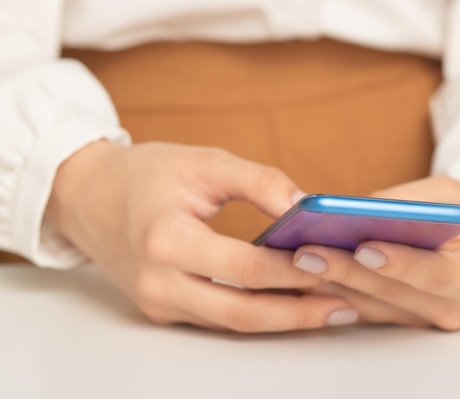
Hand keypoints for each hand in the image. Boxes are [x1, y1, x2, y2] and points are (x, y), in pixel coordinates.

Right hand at [45, 141, 357, 331]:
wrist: (88, 195)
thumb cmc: (146, 173)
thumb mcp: (205, 161)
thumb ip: (258, 181)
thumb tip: (306, 206)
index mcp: (167, 241)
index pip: (245, 268)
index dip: (294, 269)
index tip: (336, 263)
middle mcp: (158, 282)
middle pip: (242, 312)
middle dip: (298, 314)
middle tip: (346, 307)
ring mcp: (158, 303)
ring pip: (232, 323)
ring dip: (282, 320)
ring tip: (328, 309)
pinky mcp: (161, 309)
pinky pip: (217, 319)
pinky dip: (255, 314)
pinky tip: (287, 303)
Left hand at [293, 176, 459, 329]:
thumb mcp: (450, 194)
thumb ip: (406, 204)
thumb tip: (348, 211)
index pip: (435, 274)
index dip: (398, 263)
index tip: (363, 246)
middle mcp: (455, 307)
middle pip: (392, 293)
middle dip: (346, 271)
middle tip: (305, 251)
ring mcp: (429, 318)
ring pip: (372, 304)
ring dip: (332, 283)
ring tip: (296, 259)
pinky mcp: (408, 318)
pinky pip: (368, 307)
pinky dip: (338, 290)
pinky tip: (307, 272)